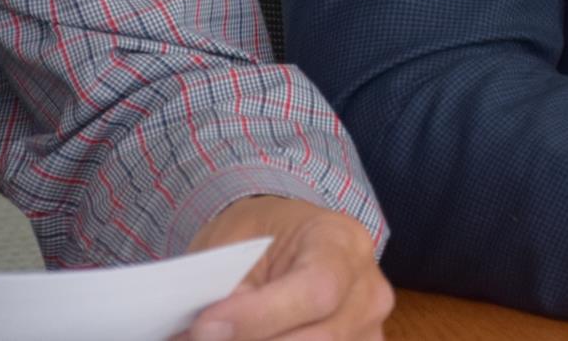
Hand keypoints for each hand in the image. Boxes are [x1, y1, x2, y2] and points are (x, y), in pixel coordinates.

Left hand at [183, 196, 391, 340]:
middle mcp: (368, 290)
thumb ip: (228, 290)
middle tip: (199, 338)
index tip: (205, 327)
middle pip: (319, 339)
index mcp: (343, 242)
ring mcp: (368, 330)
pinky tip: (246, 340)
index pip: (317, 290)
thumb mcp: (235, 245)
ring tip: (216, 338)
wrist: (286, 243)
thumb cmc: (261, 238)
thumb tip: (210, 336)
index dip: (260, 317)